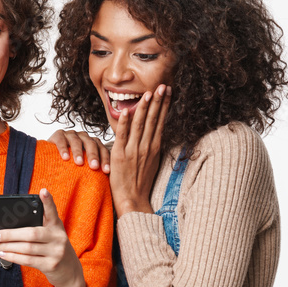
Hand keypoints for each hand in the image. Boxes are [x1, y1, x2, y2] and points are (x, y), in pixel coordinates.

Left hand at [0, 188, 85, 286]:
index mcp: (57, 226)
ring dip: (7, 246)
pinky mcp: (51, 265)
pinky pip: (28, 260)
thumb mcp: (52, 235)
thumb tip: (11, 225)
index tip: (43, 191)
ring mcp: (56, 252)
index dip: (48, 201)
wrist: (69, 272)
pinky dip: (13, 257)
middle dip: (10, 234)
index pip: (52, 212)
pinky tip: (3, 254)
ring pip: (27, 248)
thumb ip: (39, 227)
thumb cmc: (54, 249)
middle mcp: (58, 237)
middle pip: (31, 233)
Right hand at [47, 129, 110, 172]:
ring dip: (78, 152)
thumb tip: (107, 181)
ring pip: (77, 141)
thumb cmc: (70, 166)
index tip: (106, 171)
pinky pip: (61, 140)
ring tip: (79, 163)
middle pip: (91, 143)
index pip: (102, 149)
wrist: (50, 160)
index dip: (105, 159)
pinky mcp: (58, 135)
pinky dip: (63, 148)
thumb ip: (94, 169)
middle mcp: (83, 137)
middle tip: (94, 167)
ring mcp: (71, 134)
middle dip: (93, 155)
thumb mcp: (84, 168)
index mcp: (93, 143)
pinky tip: (65, 158)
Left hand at [110, 85, 170, 216]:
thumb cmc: (139, 183)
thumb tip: (153, 134)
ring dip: (143, 108)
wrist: (133, 201)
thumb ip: (150, 146)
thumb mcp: (150, 162)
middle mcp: (146, 147)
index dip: (164, 105)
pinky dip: (124, 124)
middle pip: (153, 120)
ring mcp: (133, 151)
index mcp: (154, 147)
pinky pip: (122, 137)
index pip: (160, 121)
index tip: (167, 91)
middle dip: (158, 101)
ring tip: (148, 92)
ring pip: (140, 125)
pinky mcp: (120, 156)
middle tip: (162, 85)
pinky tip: (126, 112)